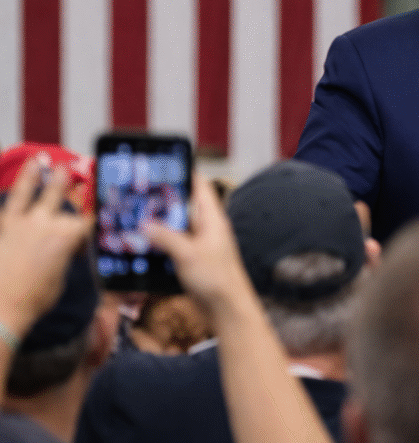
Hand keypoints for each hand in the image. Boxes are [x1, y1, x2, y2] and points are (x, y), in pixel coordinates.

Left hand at [0, 159, 94, 336]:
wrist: (2, 309)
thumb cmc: (35, 299)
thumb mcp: (61, 277)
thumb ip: (65, 256)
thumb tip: (66, 250)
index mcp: (68, 235)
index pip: (87, 220)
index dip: (93, 220)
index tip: (99, 215)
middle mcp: (46, 223)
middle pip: (60, 196)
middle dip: (66, 182)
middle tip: (69, 169)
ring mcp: (21, 223)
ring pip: (29, 192)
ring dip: (34, 175)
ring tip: (38, 160)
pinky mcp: (3, 228)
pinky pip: (6, 206)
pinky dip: (7, 195)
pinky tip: (6, 185)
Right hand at [144, 173, 252, 312]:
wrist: (227, 310)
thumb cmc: (216, 279)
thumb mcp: (187, 254)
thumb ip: (166, 237)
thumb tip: (145, 224)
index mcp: (212, 219)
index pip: (200, 186)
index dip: (184, 173)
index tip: (164, 165)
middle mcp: (207, 229)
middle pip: (184, 206)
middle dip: (164, 200)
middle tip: (139, 193)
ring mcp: (200, 245)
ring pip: (177, 227)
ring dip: (159, 224)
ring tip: (134, 216)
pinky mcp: (193, 260)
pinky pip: (174, 245)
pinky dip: (160, 243)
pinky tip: (142, 244)